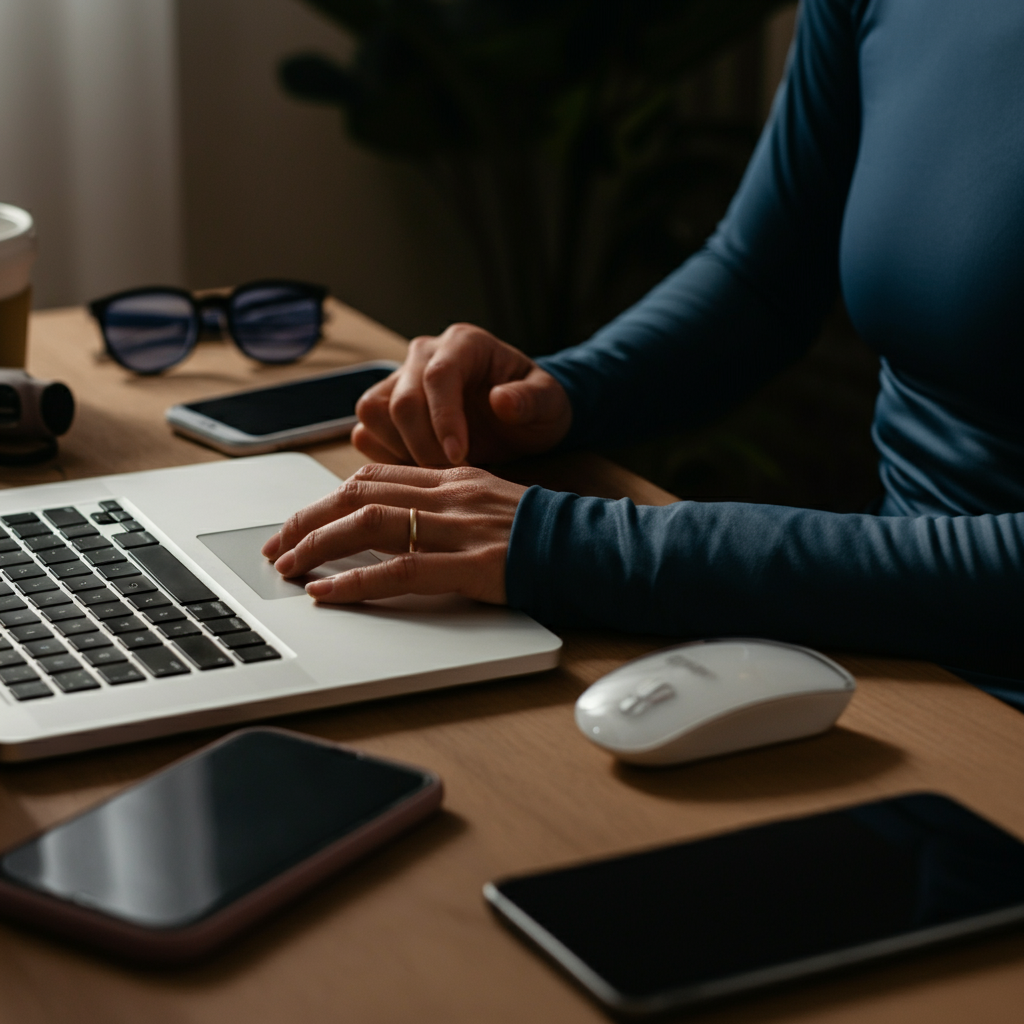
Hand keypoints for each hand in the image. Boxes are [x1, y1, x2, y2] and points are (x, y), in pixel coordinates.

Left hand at [261, 463, 526, 604]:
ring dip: (318, 546)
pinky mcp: (472, 565)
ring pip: (368, 524)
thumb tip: (401, 520)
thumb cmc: (548, 532)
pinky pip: (399, 570)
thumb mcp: (491, 503)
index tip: (300, 523)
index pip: (373, 478)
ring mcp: (459, 527)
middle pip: (358, 495)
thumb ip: (448, 504)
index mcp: (453, 477)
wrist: (595, 547)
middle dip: (307, 520)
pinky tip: (328, 594)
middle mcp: (450, 494)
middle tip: (276, 548)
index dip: (326, 500)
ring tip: (288, 569)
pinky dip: (356, 582)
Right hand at [352, 322, 571, 467]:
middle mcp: (424, 355)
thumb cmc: (533, 408)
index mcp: (464, 344)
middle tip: (453, 473)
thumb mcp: (549, 405)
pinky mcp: (384, 408)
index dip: (444, 419)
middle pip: (400, 400)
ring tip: (438, 470)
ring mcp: (399, 380)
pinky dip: (386, 458)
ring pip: (373, 414)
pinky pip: (365, 433)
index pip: (438, 375)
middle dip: (424, 446)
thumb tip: (502, 400)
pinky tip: (420, 468)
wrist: (520, 419)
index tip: (459, 455)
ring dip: (401, 451)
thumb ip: (531, 400)